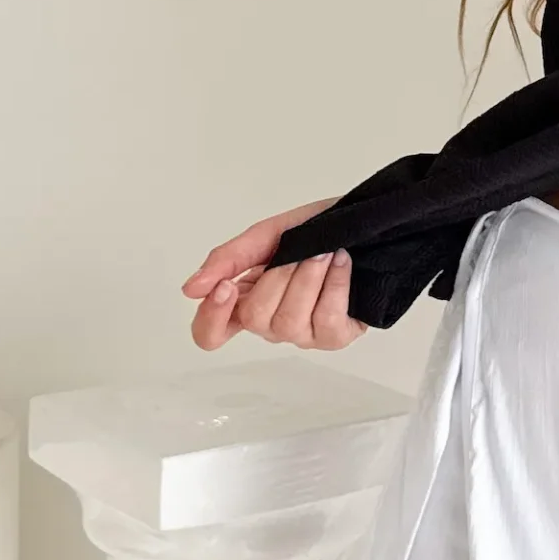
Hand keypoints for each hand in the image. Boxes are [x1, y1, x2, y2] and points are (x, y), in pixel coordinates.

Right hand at [180, 198, 366, 351]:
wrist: (366, 223)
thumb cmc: (316, 230)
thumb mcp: (268, 234)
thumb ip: (229, 259)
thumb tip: (192, 289)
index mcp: (246, 301)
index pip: (210, 333)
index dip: (212, 316)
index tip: (227, 286)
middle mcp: (272, 324)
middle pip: (254, 318)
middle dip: (278, 276)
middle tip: (297, 251)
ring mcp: (304, 334)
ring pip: (289, 322)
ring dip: (308, 277)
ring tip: (324, 253)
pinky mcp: (336, 336)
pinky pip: (326, 320)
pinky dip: (334, 285)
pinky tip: (341, 263)